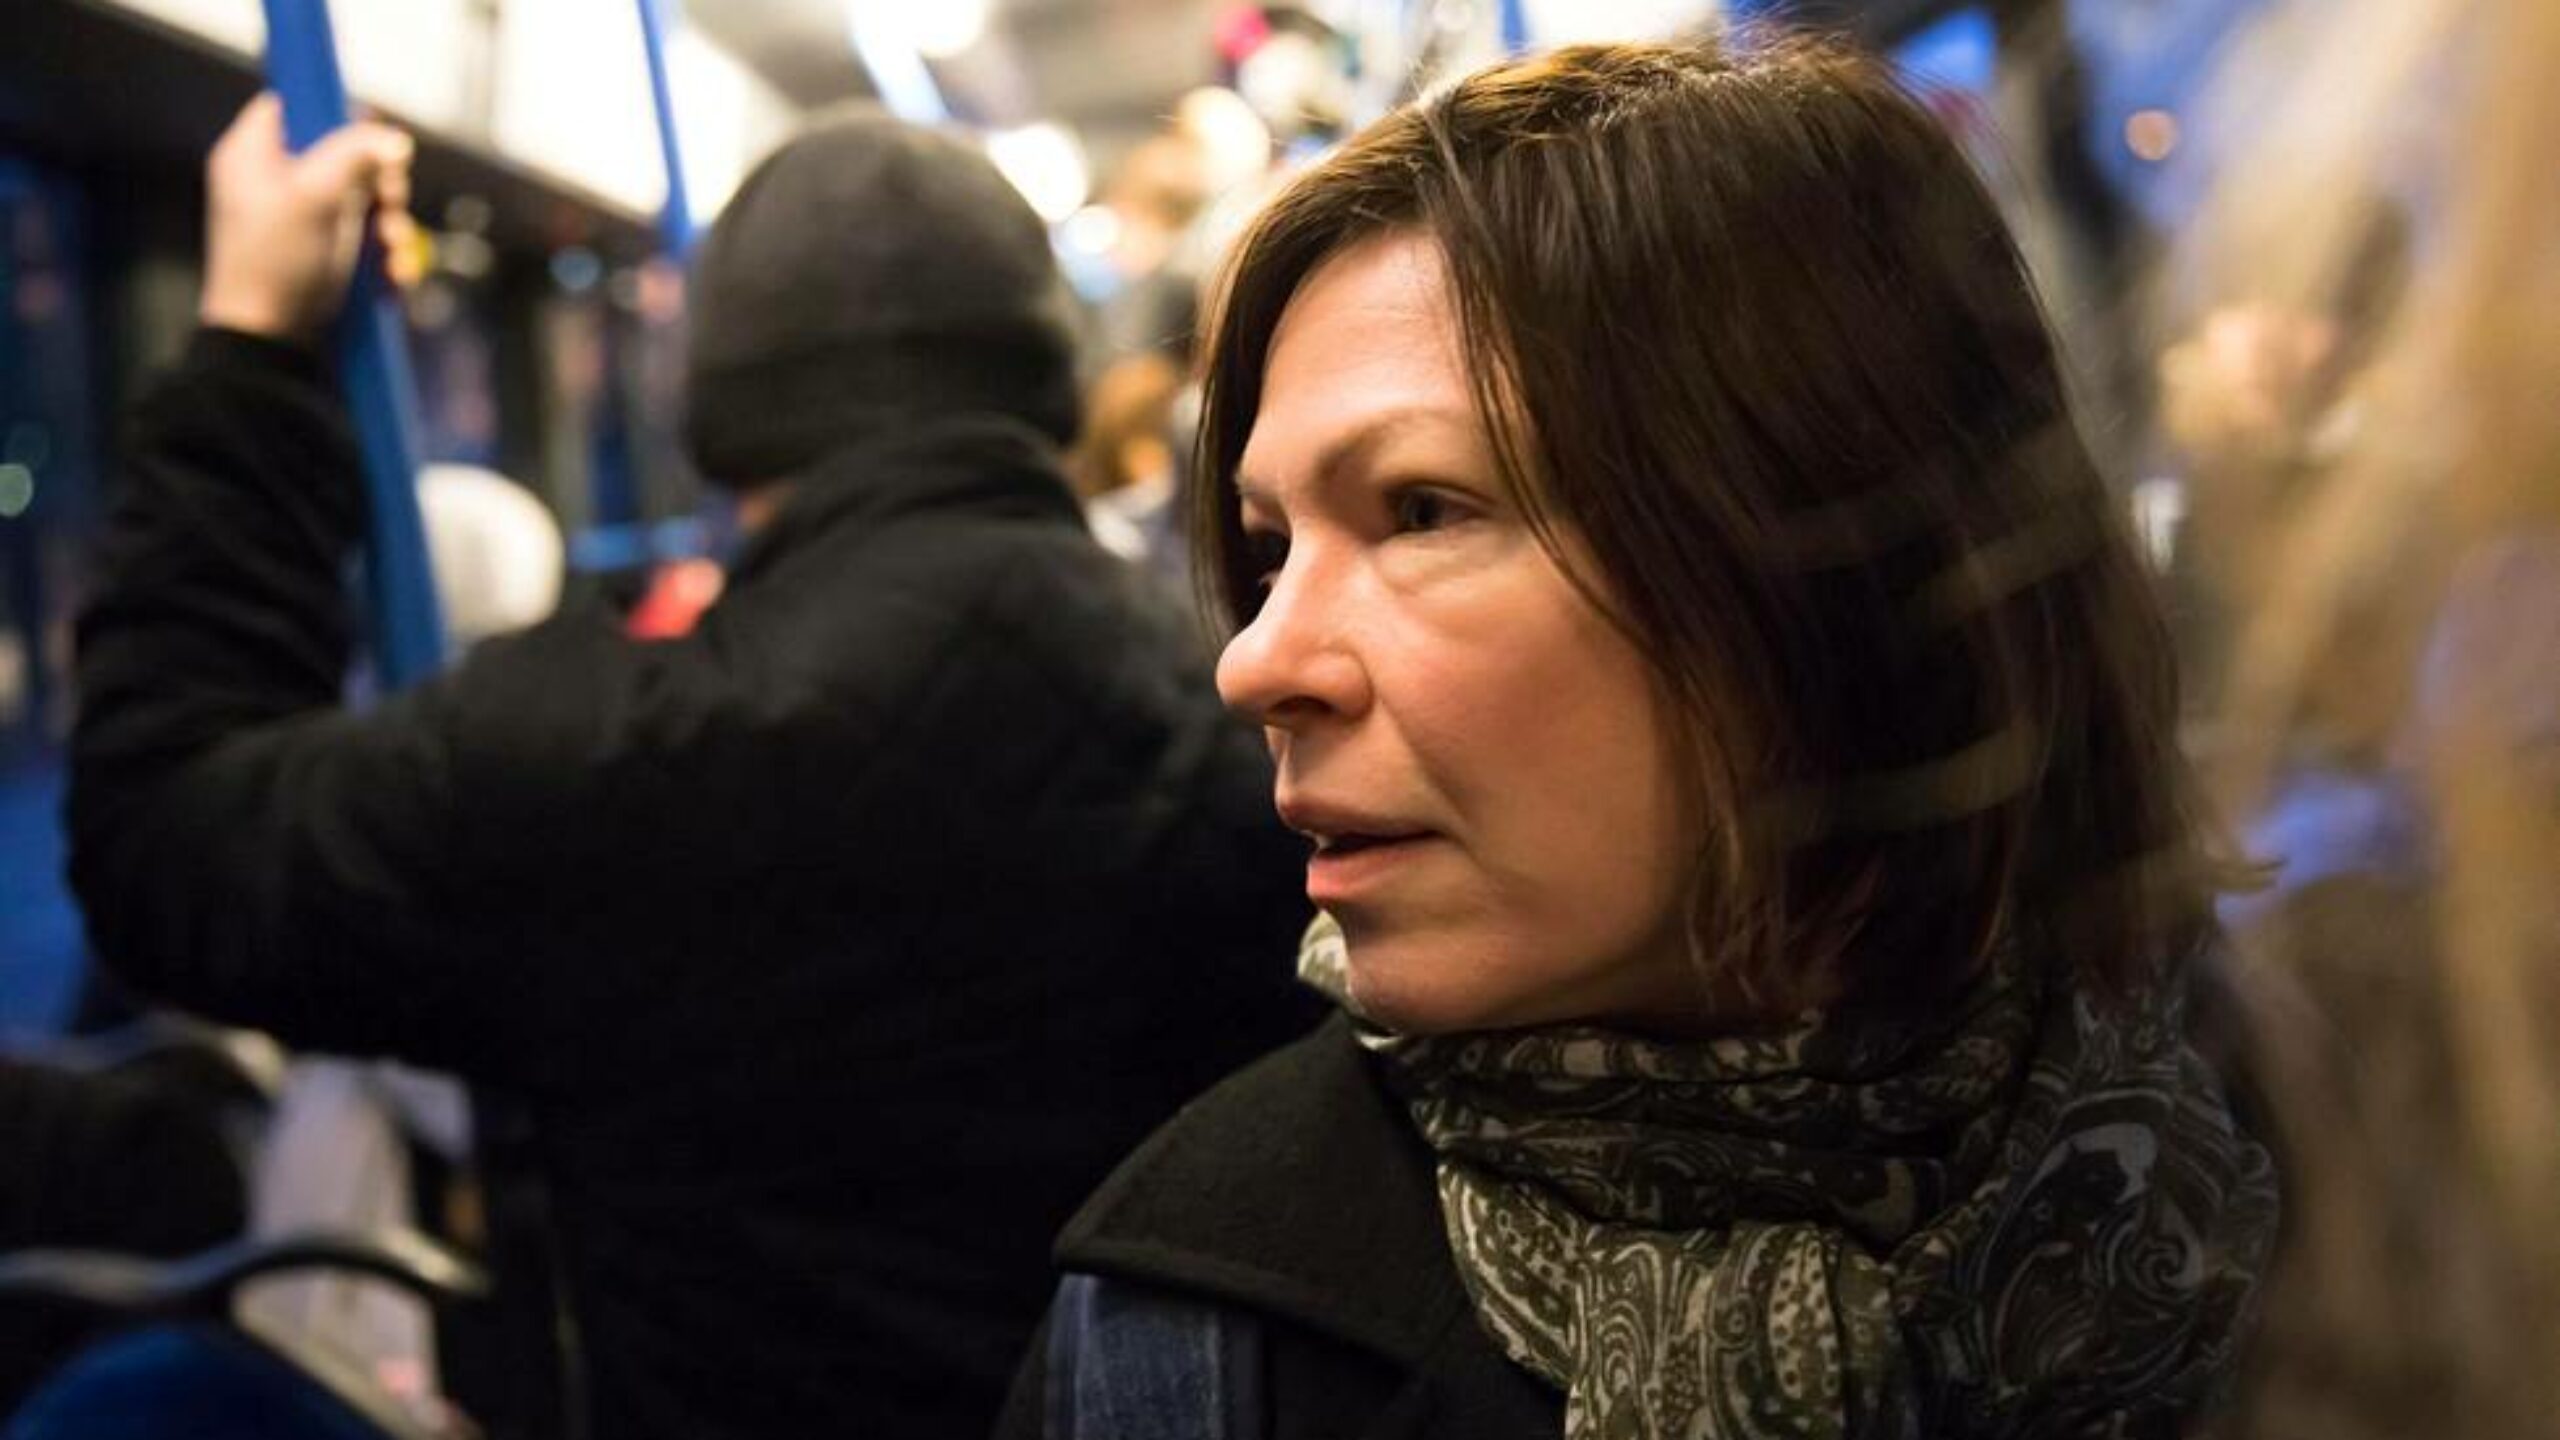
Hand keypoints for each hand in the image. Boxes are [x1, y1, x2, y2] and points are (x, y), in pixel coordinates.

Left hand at [198, 93, 417, 342]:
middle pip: (344, 152)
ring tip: (394, 250)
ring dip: (392, 223)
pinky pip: (367, 238)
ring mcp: (304, 219)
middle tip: (390, 199)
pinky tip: (393, 275)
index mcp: (252, 155)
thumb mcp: (313, 196)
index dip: (333, 109)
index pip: (293, 104)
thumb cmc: (275, 264)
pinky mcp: (325, 253)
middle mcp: (277, 182)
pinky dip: (386, 253)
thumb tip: (396, 139)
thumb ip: (354, 155)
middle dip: (380, 179)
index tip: (369, 129)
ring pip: (365, 198)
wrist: (269, 340)